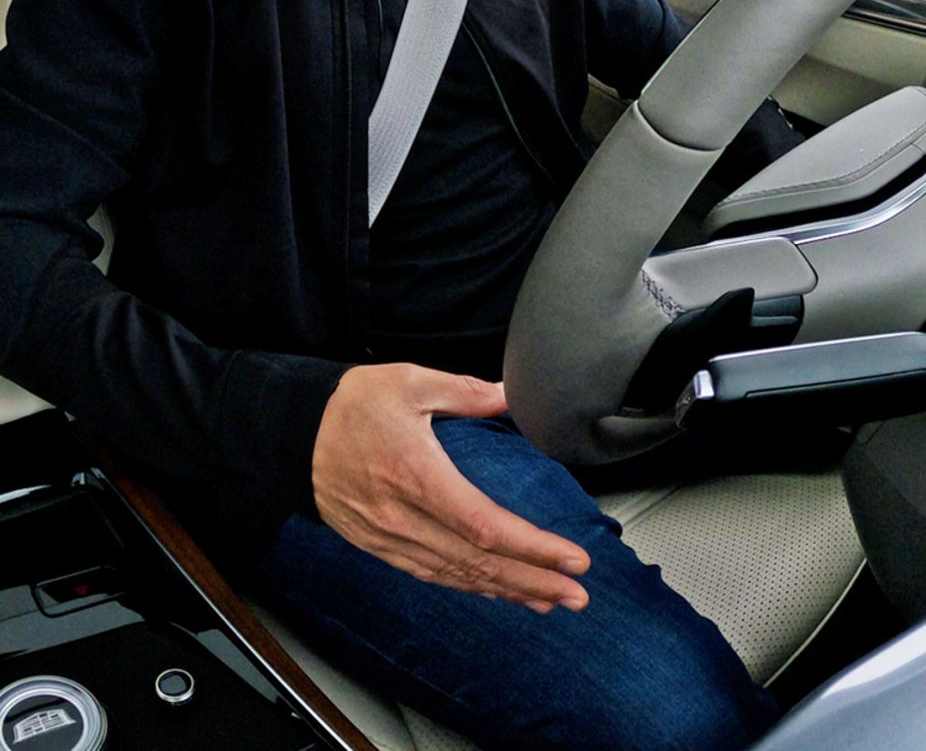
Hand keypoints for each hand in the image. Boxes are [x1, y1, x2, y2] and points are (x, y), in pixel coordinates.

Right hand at [311, 363, 590, 611]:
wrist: (292, 433)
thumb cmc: (351, 404)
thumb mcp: (409, 381)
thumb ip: (464, 391)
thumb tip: (509, 393)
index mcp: (416, 475)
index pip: (485, 525)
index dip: (532, 548)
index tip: (571, 558)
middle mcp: (403, 517)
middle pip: (477, 562)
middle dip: (532, 582)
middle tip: (577, 594)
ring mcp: (389, 537)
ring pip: (456, 576)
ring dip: (506, 592)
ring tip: (548, 600)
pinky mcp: (379, 546)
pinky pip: (430, 575)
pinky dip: (468, 586)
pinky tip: (494, 590)